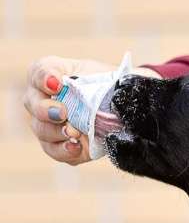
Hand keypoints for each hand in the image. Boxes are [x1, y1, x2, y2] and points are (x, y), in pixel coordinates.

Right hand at [23, 56, 160, 164]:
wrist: (120, 111)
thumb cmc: (106, 86)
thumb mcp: (104, 74)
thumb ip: (91, 77)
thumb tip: (91, 86)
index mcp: (51, 75)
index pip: (39, 71)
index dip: (44, 77)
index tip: (57, 83)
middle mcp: (41, 99)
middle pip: (33, 104)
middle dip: (46, 109)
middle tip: (62, 112)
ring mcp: (48, 125)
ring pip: (42, 129)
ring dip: (57, 131)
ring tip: (74, 132)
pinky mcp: (60, 146)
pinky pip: (55, 151)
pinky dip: (64, 150)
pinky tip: (76, 146)